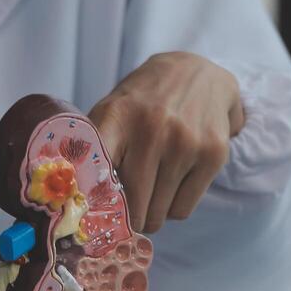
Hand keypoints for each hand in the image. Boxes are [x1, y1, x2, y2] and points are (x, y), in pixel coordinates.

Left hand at [89, 52, 243, 232]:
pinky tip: (173, 186)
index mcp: (115, 116)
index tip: (90, 217)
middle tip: (129, 212)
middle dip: (129, 218)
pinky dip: (174, 209)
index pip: (94, 173)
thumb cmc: (144, 103)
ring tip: (153, 192)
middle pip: (132, 206)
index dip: (90, 203)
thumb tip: (78, 203)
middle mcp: (151, 129)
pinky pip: (182, 210)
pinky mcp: (212, 154)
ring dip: (153, 213)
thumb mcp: (112, 111)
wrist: (198, 73)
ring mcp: (185, 142)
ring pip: (159, 214)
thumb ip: (93, 150)